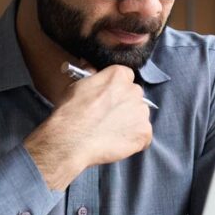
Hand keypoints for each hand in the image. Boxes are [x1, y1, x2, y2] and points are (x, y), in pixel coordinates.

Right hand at [25, 65, 152, 189]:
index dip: (117, 89)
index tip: (110, 98)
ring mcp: (141, 112)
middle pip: (135, 96)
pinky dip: (134, 141)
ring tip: (112, 132)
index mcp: (118, 75)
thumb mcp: (77, 85)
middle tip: (109, 117)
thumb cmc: (70, 114)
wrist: (72, 140)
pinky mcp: (144, 132)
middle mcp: (134, 90)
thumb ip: (93, 77)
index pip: (126, 77)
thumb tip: (93, 71)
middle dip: (125, 105)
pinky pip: (144, 136)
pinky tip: (118, 143)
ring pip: (141, 116)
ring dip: (131, 123)